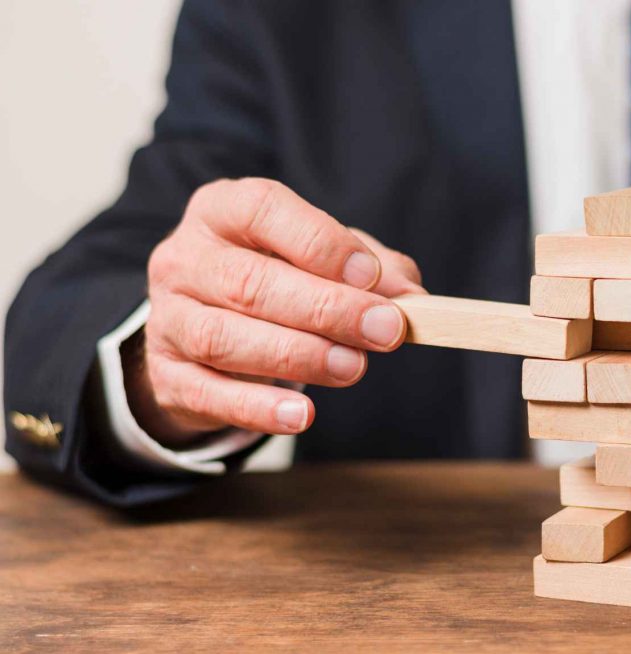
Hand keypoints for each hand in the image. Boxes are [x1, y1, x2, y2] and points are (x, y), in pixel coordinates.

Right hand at [129, 178, 425, 444]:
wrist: (204, 330)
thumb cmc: (276, 280)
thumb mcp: (323, 259)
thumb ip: (372, 270)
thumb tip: (413, 298)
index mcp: (224, 210)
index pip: (264, 211)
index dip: (320, 243)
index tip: (371, 277)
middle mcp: (186, 258)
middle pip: (249, 282)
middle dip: (326, 309)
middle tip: (383, 331)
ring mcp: (168, 317)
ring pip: (224, 338)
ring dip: (297, 356)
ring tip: (352, 368)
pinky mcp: (167, 374)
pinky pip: (208, 394)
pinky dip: (257, 409)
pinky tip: (301, 416)